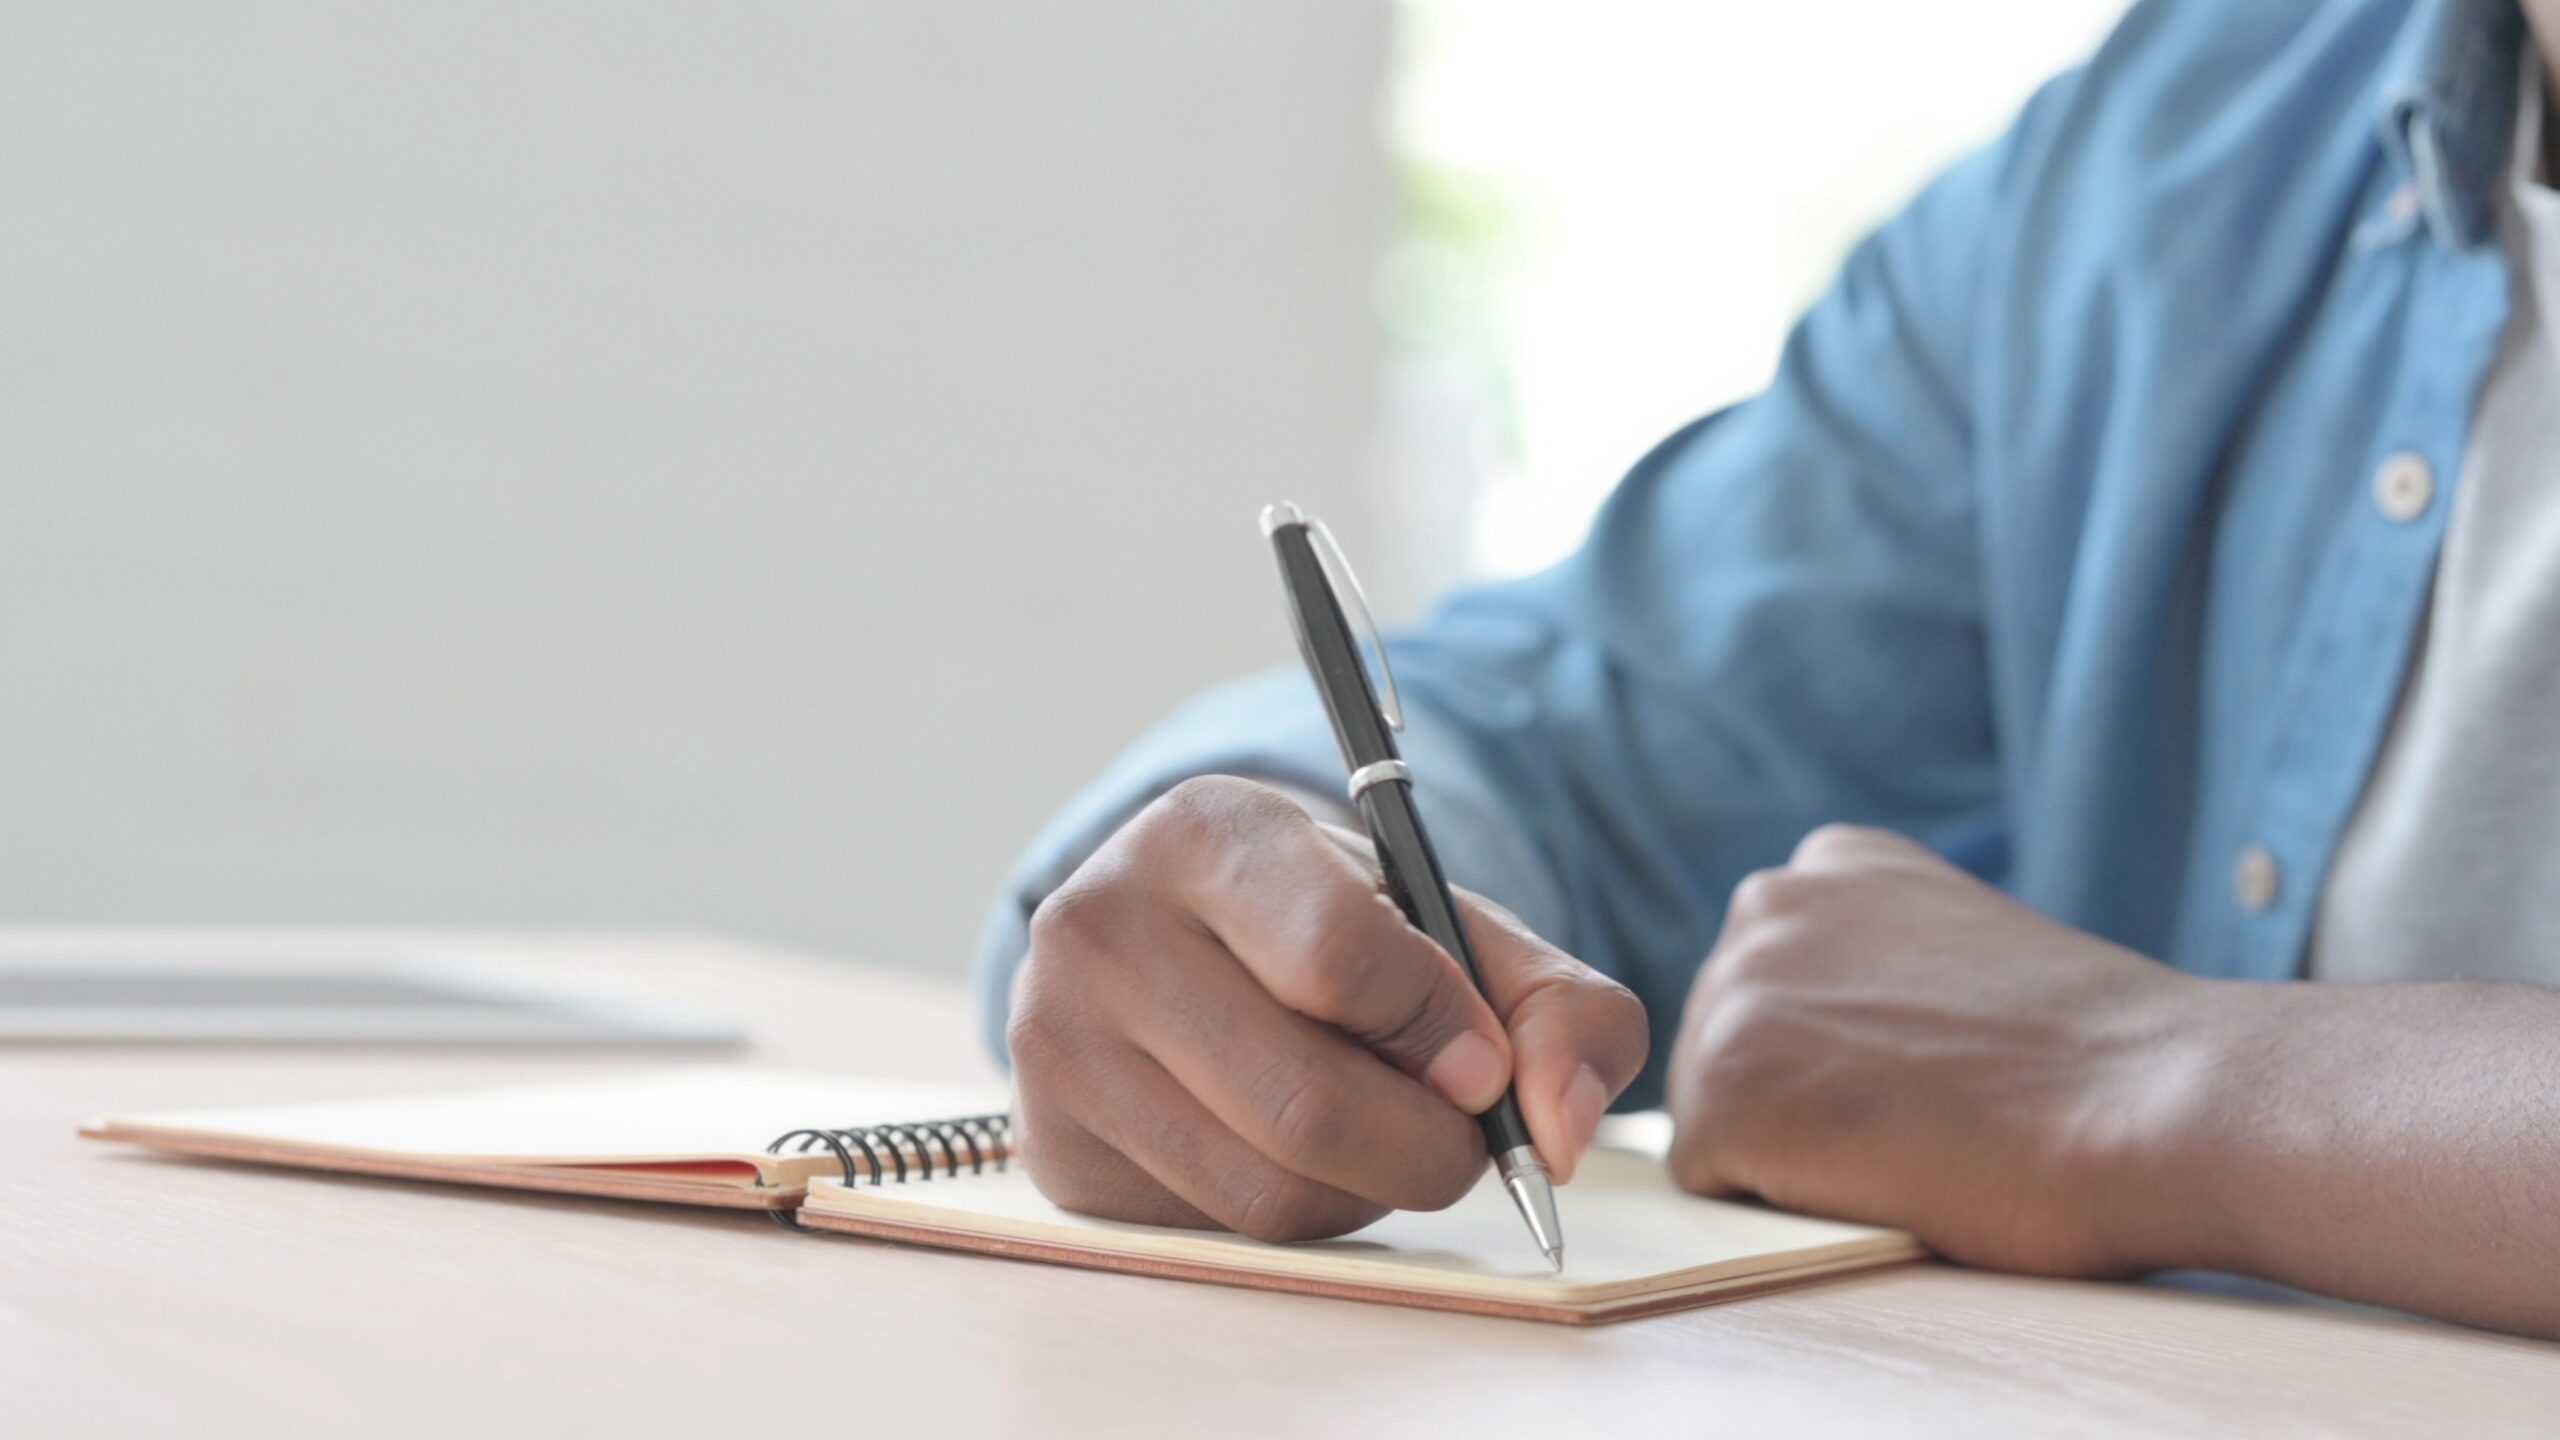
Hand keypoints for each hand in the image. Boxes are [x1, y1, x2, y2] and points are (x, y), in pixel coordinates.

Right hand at [1008, 775, 1648, 1240]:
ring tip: (1370, 1123)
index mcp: (1205, 833)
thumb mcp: (1451, 925)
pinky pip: (1222, 1235)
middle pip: (1308, 1106)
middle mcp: (1101, 929)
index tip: (1482, 1064)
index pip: (1339, 957)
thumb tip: (1564, 1132)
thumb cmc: (1333, 927)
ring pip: (1272, 1193)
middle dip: (1428, 1145)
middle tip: (1460, 1131)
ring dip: (1368, 1188)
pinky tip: (1289, 1148)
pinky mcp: (1056, 1152)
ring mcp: (1058, 1047)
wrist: (1180, 939)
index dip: (1442, 1030)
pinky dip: (1297, 1214)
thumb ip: (1556, 1007)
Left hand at [1667, 824, 2209, 1274]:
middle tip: (1931, 1117)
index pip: (1773, 991)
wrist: (2162, 1100)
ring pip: (1717, 1116)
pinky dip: (1784, 1204)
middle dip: (1803, 1101)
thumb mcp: (1957, 950)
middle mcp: (1766, 905)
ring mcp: (1734, 993)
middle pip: (1730, 1048)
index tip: (1936, 1070)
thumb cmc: (2094, 1057)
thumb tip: (1807, 1038)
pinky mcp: (1723, 1092)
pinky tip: (1884, 1176)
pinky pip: (1713, 1182)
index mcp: (1830, 864)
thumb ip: (1870, 967)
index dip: (1845, 1058)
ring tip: (1914, 1142)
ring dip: (1794, 1153)